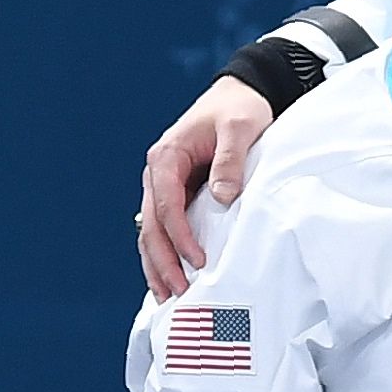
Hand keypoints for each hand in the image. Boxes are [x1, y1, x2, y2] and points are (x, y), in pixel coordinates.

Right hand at [142, 78, 276, 300]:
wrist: (240, 95)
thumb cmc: (240, 109)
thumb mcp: (240, 129)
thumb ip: (230, 161)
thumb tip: (223, 197)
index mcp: (167, 157)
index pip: (167, 206)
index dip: (181, 237)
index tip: (198, 261)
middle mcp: (158, 173)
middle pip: (152, 225)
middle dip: (163, 261)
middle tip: (179, 292)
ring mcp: (164, 185)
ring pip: (152, 231)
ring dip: (158, 263)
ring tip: (168, 296)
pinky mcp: (177, 193)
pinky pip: (165, 227)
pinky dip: (166, 252)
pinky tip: (171, 276)